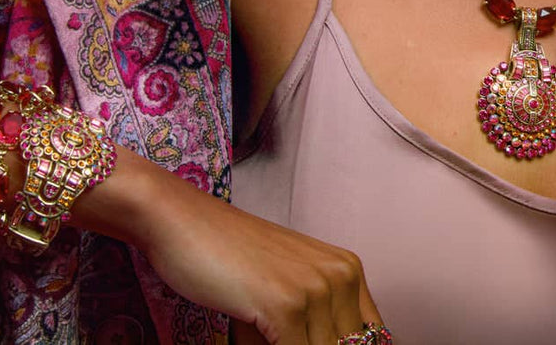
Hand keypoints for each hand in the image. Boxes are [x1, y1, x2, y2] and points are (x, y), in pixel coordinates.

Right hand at [129, 159, 382, 343]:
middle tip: (281, 337)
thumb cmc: (227, 258)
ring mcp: (315, 291)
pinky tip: (254, 342)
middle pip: (349, 344)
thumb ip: (312, 324)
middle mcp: (341, 276)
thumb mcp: (285, 287)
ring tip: (262, 335)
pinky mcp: (285, 306)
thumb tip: (324, 343)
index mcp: (348, 270)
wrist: (183, 223)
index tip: (310, 340)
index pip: (373, 334)